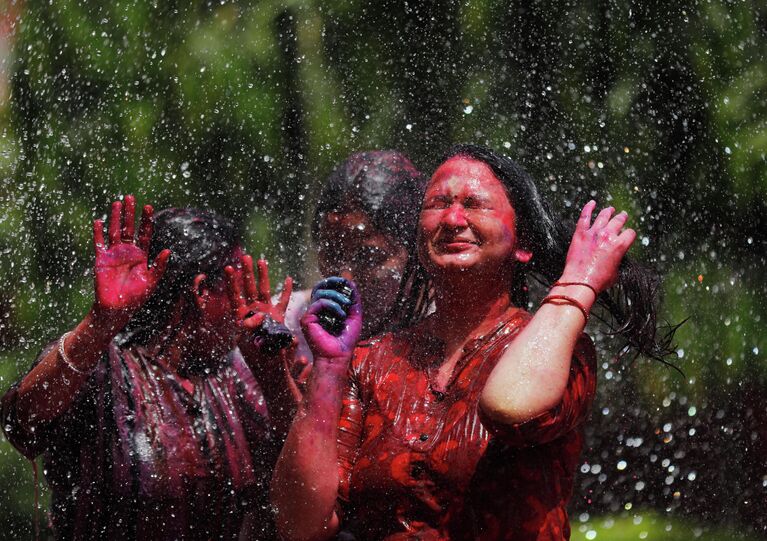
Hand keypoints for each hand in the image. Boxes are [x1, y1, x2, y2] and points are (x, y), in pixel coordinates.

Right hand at [93, 195, 169, 324]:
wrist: (117, 309)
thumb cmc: (136, 298)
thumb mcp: (151, 281)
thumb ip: (158, 266)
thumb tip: (168, 250)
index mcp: (142, 255)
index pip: (145, 234)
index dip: (146, 221)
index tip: (148, 207)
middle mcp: (128, 252)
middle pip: (130, 228)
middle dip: (131, 213)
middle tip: (132, 197)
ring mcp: (114, 254)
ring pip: (115, 231)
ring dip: (116, 217)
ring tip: (117, 202)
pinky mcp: (101, 259)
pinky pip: (99, 243)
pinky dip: (98, 232)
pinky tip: (99, 220)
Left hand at [225, 255, 293, 352]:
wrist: (270, 368)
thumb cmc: (257, 357)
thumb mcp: (249, 342)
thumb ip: (249, 328)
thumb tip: (253, 316)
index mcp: (242, 318)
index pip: (235, 296)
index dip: (232, 283)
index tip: (229, 268)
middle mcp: (253, 313)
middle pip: (249, 288)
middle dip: (247, 272)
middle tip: (244, 256)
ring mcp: (266, 314)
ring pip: (264, 291)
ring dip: (263, 276)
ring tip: (261, 261)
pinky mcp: (278, 318)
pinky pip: (282, 302)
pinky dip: (285, 291)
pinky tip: (287, 279)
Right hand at [301, 277, 361, 360]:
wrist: (338, 357)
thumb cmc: (345, 340)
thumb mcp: (354, 316)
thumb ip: (353, 300)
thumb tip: (351, 282)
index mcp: (324, 309)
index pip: (324, 288)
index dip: (333, 282)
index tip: (345, 281)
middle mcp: (315, 311)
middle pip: (318, 287)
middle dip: (332, 283)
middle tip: (345, 286)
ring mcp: (310, 314)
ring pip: (319, 293)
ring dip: (337, 297)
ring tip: (346, 308)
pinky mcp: (307, 319)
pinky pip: (318, 303)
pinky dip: (332, 305)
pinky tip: (341, 315)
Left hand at [560, 201, 635, 293]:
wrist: (580, 281)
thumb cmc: (599, 281)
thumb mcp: (616, 272)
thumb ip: (618, 259)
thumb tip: (615, 257)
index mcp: (619, 245)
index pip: (630, 233)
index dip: (630, 234)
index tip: (627, 235)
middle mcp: (608, 236)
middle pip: (618, 221)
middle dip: (622, 218)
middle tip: (622, 215)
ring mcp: (593, 233)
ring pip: (603, 216)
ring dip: (608, 211)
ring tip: (610, 209)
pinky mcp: (580, 234)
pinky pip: (584, 216)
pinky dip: (588, 208)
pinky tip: (591, 203)